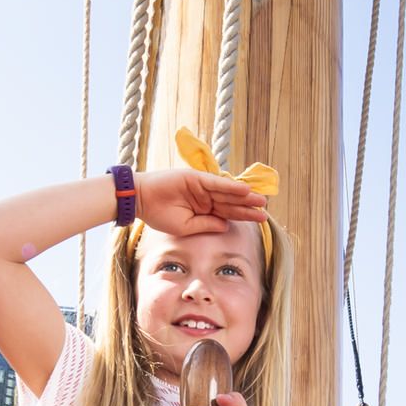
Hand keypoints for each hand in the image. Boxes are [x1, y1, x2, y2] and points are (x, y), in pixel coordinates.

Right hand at [133, 166, 267, 237]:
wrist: (140, 200)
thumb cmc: (159, 215)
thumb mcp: (185, 227)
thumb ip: (206, 225)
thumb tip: (226, 225)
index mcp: (203, 210)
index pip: (227, 213)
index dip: (243, 215)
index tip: (260, 220)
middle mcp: (205, 197)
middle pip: (231, 202)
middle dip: (248, 206)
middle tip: (265, 209)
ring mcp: (201, 186)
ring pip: (227, 192)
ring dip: (244, 196)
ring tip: (261, 200)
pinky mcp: (195, 178)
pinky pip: (216, 183)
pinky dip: (230, 187)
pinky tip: (244, 191)